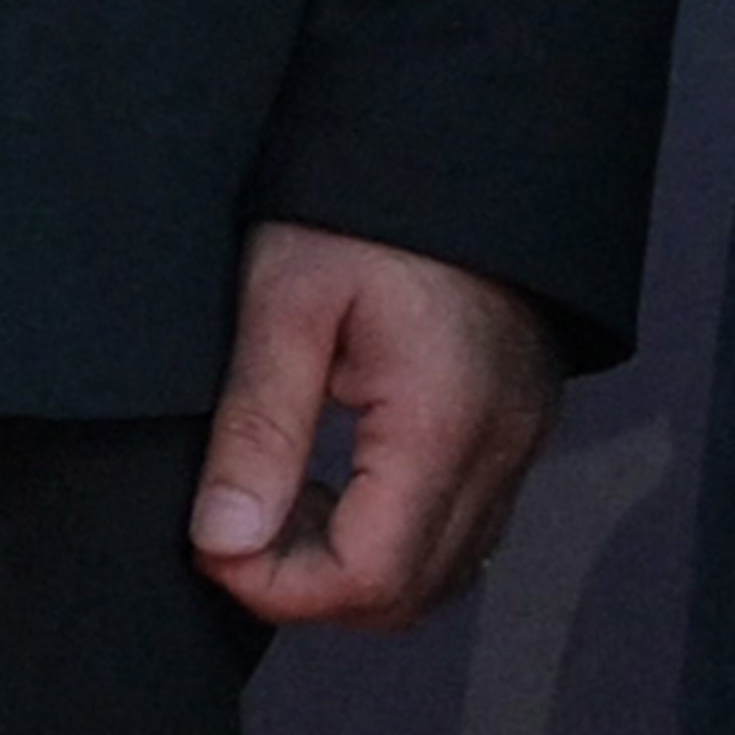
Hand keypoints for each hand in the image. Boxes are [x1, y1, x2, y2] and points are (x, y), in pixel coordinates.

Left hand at [190, 226, 563, 629]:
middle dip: (310, 588)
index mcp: (444, 420)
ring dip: (353, 569)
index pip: (367, 577)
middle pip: (409, 596)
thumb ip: (258, 428)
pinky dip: (395, 538)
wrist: (462, 138)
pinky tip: (340, 481)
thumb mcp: (283, 300)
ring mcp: (523, 441)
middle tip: (238, 524)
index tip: (211, 539)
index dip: (275, 587)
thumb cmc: (364, 209)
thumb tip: (223, 543)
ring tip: (284, 501)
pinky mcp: (523, 428)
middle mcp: (502, 447)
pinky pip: (466, 531)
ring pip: (443, 575)